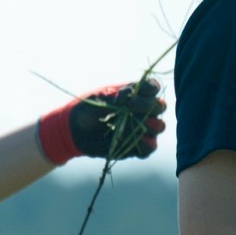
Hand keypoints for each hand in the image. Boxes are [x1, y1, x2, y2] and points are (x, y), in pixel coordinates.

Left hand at [38, 80, 166, 167]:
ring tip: (134, 125)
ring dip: (149, 125)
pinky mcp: (138, 146)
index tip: (131, 95)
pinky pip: (150, 147)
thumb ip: (114, 97)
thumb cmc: (87, 109)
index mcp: (135, 94)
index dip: (149, 89)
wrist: (74, 131)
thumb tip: (128, 100)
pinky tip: (133, 142)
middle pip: (160, 106)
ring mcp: (142, 128)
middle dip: (149, 106)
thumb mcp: (98, 98)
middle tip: (131, 107)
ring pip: (159, 126)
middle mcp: (143, 110)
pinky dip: (145, 145)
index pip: (153, 87)